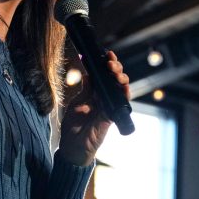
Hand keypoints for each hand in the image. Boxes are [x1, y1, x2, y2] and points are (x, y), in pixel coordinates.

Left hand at [56, 50, 130, 166]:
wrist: (73, 145)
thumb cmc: (73, 124)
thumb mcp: (78, 102)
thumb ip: (86, 90)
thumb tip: (89, 73)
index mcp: (94, 92)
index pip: (103, 74)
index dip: (106, 63)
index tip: (105, 53)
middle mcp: (104, 96)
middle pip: (115, 78)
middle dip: (115, 67)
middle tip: (110, 62)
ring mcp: (109, 105)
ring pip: (121, 87)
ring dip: (121, 77)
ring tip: (115, 71)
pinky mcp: (112, 115)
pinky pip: (122, 102)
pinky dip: (124, 93)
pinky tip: (123, 86)